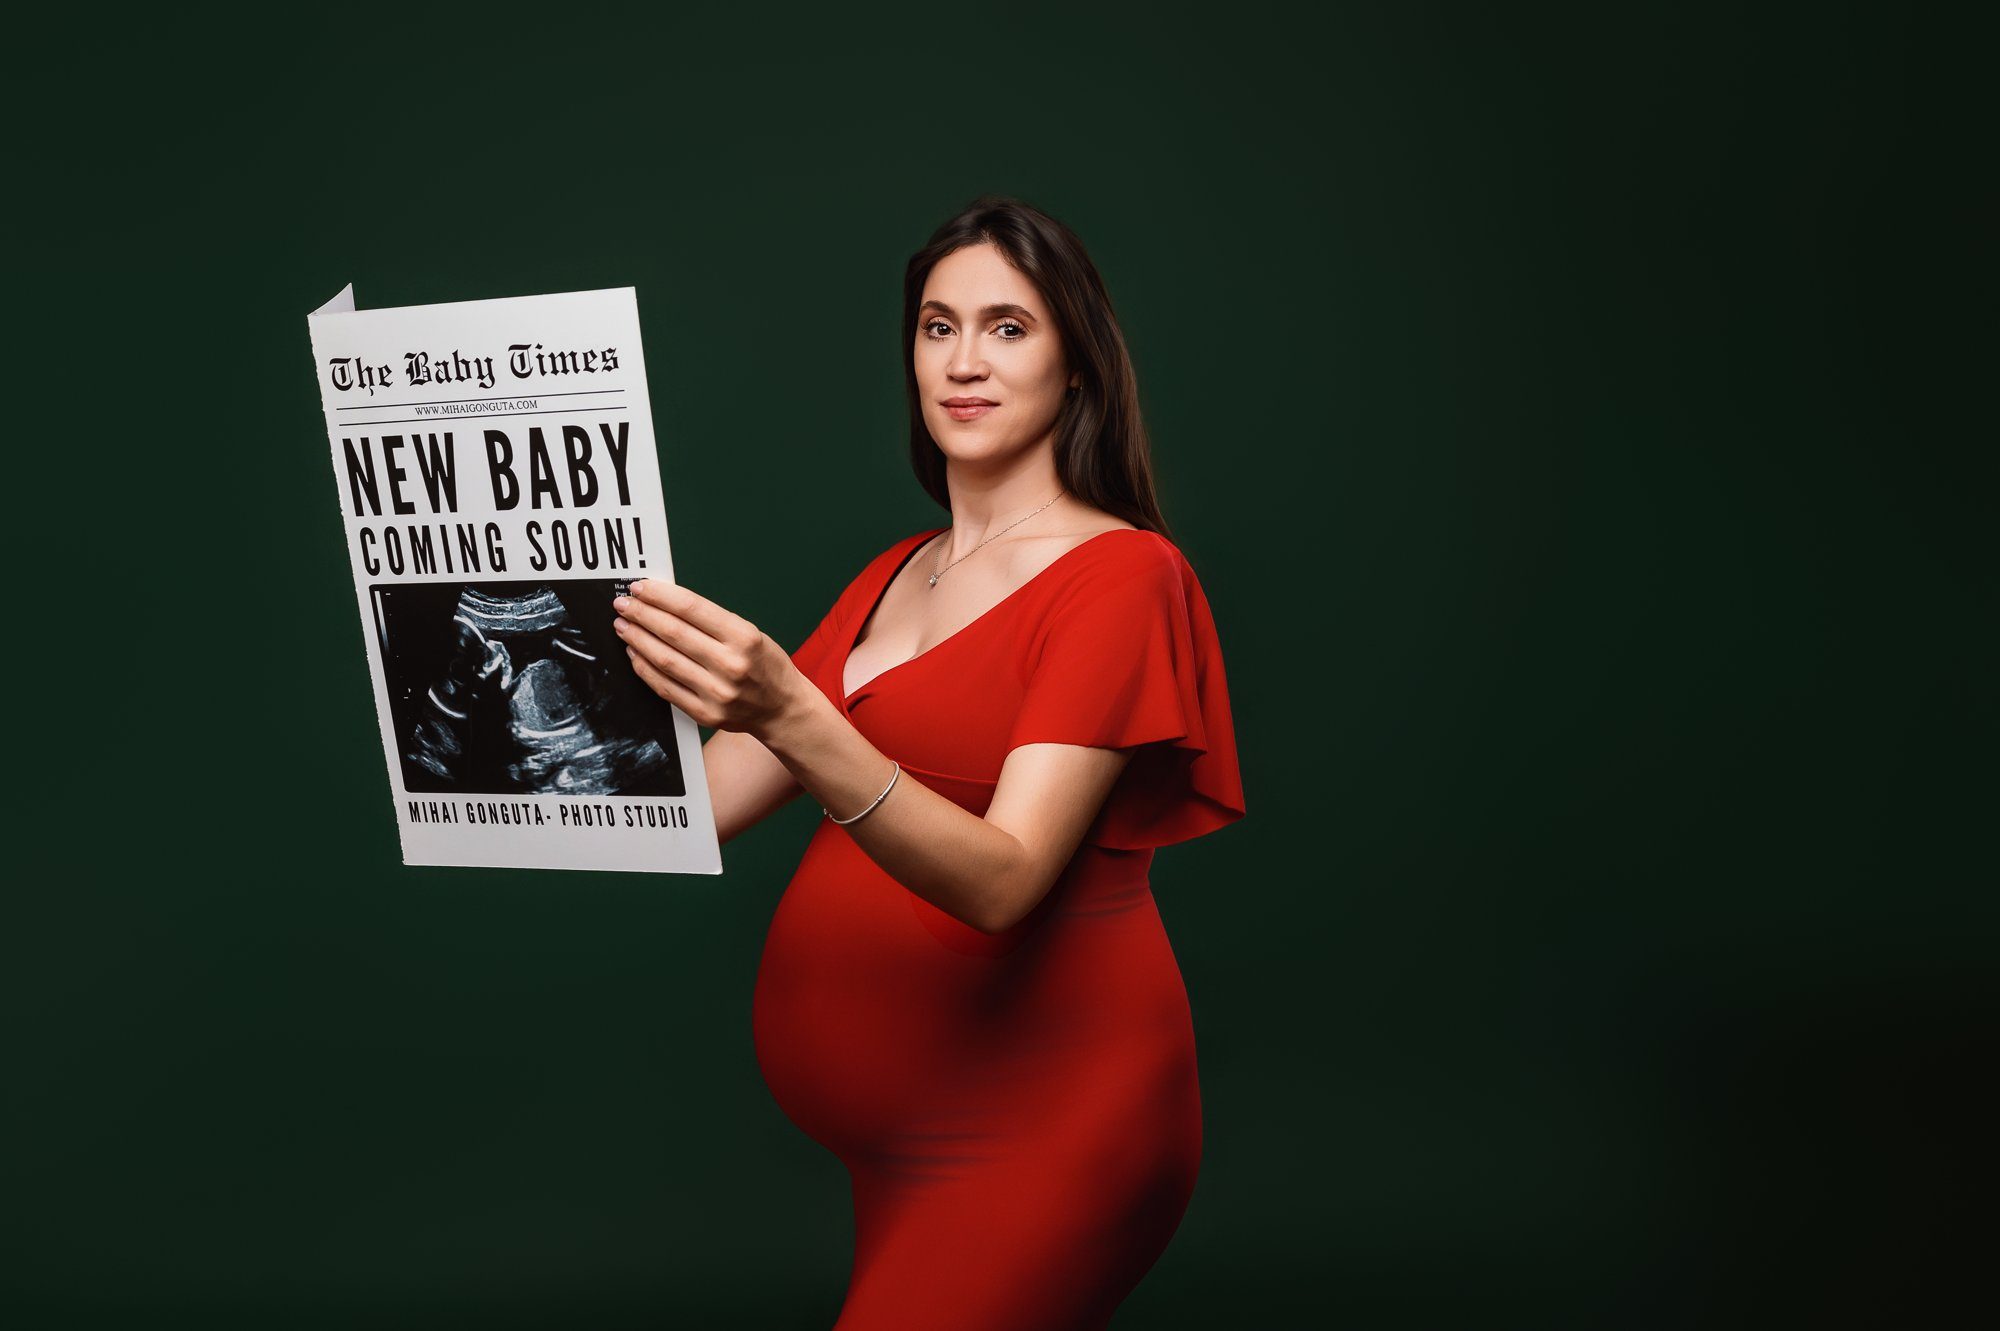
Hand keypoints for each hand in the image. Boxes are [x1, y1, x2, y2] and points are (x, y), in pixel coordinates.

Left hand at [612, 579, 807, 735]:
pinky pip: (665, 687)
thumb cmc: (765, 665)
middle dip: (642, 614)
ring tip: (623, 626)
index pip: (691, 608)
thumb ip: (712, 621)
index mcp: (744, 637)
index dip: (660, 595)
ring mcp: (716, 692)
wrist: (782, 709)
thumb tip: (665, 602)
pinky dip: (644, 668)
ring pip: (664, 659)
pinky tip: (634, 653)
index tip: (640, 587)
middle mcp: (730, 664)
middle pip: (673, 633)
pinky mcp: (705, 713)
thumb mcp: (751, 633)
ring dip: (637, 639)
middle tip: (623, 604)